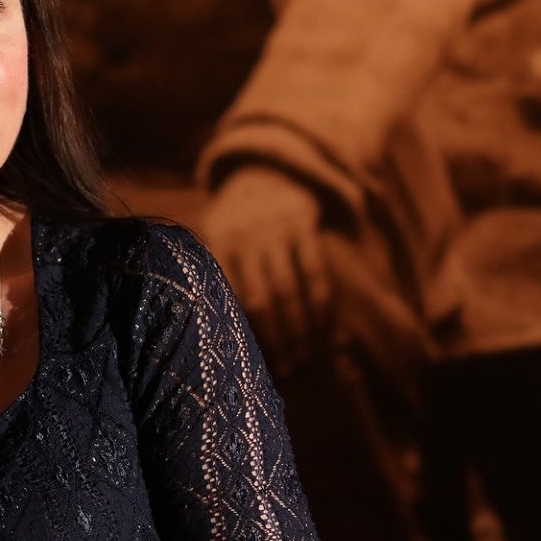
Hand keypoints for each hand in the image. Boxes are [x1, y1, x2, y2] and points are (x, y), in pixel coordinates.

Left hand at [202, 166, 333, 371]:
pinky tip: (329, 328)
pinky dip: (324, 303)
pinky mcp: (304, 225)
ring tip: (307, 357)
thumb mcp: (214, 238)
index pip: (229, 300)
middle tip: (288, 371)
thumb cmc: (234, 220)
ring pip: (290, 290)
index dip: (242, 335)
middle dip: (276, 339)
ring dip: (300, 329)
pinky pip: (317, 272)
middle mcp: (244, 238)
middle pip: (261, 301)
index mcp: (216, 247)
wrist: (262, 170)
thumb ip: (214, 275)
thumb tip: (210, 334)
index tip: (250, 366)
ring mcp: (275, 231)